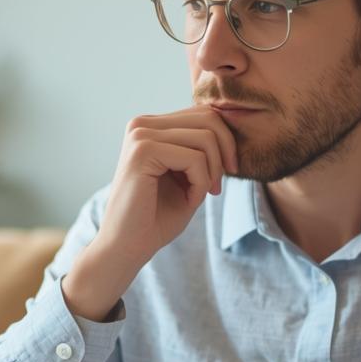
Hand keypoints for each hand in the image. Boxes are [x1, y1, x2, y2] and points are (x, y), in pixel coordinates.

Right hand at [63, 106, 237, 320]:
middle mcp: (142, 124)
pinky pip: (194, 158)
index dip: (225, 143)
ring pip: (205, 138)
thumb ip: (203, 151)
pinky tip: (189, 201)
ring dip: (212, 173)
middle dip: (224, 153)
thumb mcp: (188, 177)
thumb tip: (233, 127)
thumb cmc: (156, 217)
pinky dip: (201, 183)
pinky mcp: (142, 151)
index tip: (222, 177)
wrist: (127, 247)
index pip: (204, 114)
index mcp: (151, 126)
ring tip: (200, 196)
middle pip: (208, 118)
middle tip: (218, 187)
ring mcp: (140, 135)